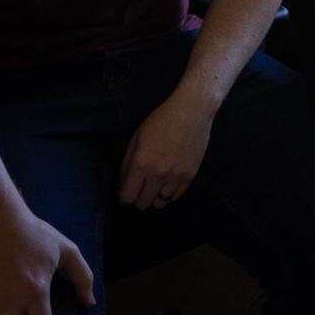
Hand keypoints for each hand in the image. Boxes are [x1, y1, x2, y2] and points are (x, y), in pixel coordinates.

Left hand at [117, 92, 214, 210]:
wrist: (192, 111)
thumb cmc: (160, 121)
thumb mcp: (136, 139)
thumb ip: (127, 164)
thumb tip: (122, 185)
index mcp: (141, 163)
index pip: (127, 197)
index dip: (123, 197)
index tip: (124, 192)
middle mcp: (158, 173)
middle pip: (143, 204)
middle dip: (137, 199)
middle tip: (140, 188)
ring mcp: (176, 176)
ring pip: (160, 203)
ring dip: (155, 196)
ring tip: (155, 184)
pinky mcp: (191, 175)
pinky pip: (176, 196)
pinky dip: (170, 192)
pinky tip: (168, 180)